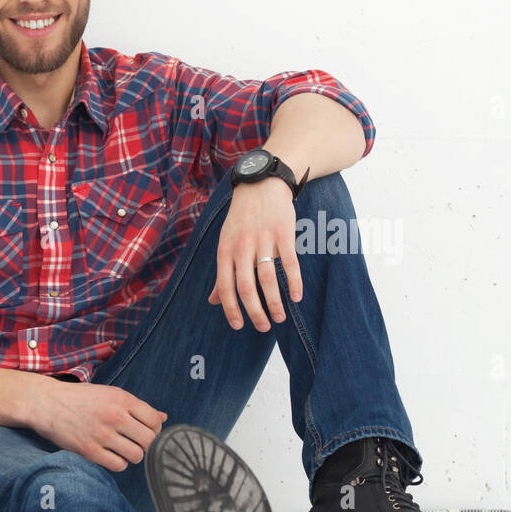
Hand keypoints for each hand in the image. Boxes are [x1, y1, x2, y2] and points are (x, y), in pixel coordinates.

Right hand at [30, 379, 166, 471]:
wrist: (46, 403)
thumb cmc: (81, 398)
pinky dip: (119, 463)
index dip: (156, 430)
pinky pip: (118, 465)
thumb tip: (163, 417)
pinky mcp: (89, 450)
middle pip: (149, 440)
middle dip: (147, 444)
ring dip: (134, 455)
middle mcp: (115, 416)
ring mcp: (102, 434)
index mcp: (122, 399)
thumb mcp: (111, 394)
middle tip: (137, 443)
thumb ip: (138, 406)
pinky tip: (112, 456)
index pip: (154, 421)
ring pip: (136, 455)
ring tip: (124, 450)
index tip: (147, 432)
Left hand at [208, 177, 303, 330]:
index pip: (225, 285)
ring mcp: (263, 239)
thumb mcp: (226, 241)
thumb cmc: (242, 217)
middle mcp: (242, 246)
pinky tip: (297, 297)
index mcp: (225, 249)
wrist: (262, 184)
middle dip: (254, 311)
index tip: (238, 326)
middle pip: (247, 286)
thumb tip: (213, 301)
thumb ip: (222, 272)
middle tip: (263, 327)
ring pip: (268, 278)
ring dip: (274, 302)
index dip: (230, 308)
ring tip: (279, 318)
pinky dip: (294, 282)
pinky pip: (290, 263)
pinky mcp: (284, 233)